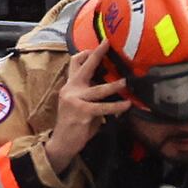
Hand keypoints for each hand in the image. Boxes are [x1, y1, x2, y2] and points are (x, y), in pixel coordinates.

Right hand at [46, 46, 132, 167]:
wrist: (62, 143)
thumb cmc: (74, 124)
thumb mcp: (80, 104)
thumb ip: (91, 94)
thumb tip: (110, 85)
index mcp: (70, 86)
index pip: (74, 63)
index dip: (86, 53)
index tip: (99, 46)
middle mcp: (70, 89)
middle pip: (84, 67)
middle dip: (97, 54)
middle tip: (108, 43)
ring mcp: (75, 100)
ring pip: (99, 89)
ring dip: (114, 85)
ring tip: (125, 82)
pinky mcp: (82, 112)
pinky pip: (103, 107)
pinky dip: (116, 107)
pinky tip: (126, 105)